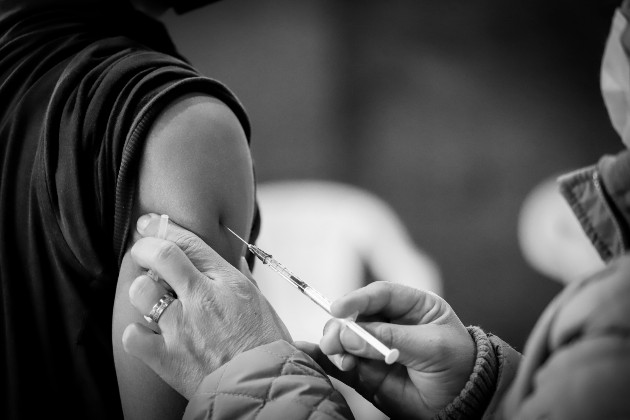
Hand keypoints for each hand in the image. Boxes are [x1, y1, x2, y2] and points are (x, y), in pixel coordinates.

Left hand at [122, 214, 290, 398]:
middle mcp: (201, 300)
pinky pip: (133, 335)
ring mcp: (181, 328)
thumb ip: (241, 278)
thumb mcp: (261, 303)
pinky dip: (137, 333)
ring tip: (150, 297)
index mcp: (227, 283)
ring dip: (142, 291)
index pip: (189, 243)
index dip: (163, 228)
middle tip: (140, 250)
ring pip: (141, 291)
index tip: (150, 224)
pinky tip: (148, 333)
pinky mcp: (167, 357)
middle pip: (159, 256)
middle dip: (143, 247)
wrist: (263, 387)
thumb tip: (232, 259)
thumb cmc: (267, 346)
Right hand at [296, 282, 473, 418]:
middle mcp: (390, 322)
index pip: (380, 294)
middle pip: (355, 315)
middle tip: (334, 342)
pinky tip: (310, 355)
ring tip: (340, 358)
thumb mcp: (431, 348)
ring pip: (344, 337)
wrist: (463, 407)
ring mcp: (375, 346)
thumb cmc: (456, 367)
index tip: (338, 308)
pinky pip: (340, 361)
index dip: (358, 299)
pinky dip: (324, 360)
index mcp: (412, 305)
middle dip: (342, 326)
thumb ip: (390, 339)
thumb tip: (348, 334)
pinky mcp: (365, 371)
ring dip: (335, 345)